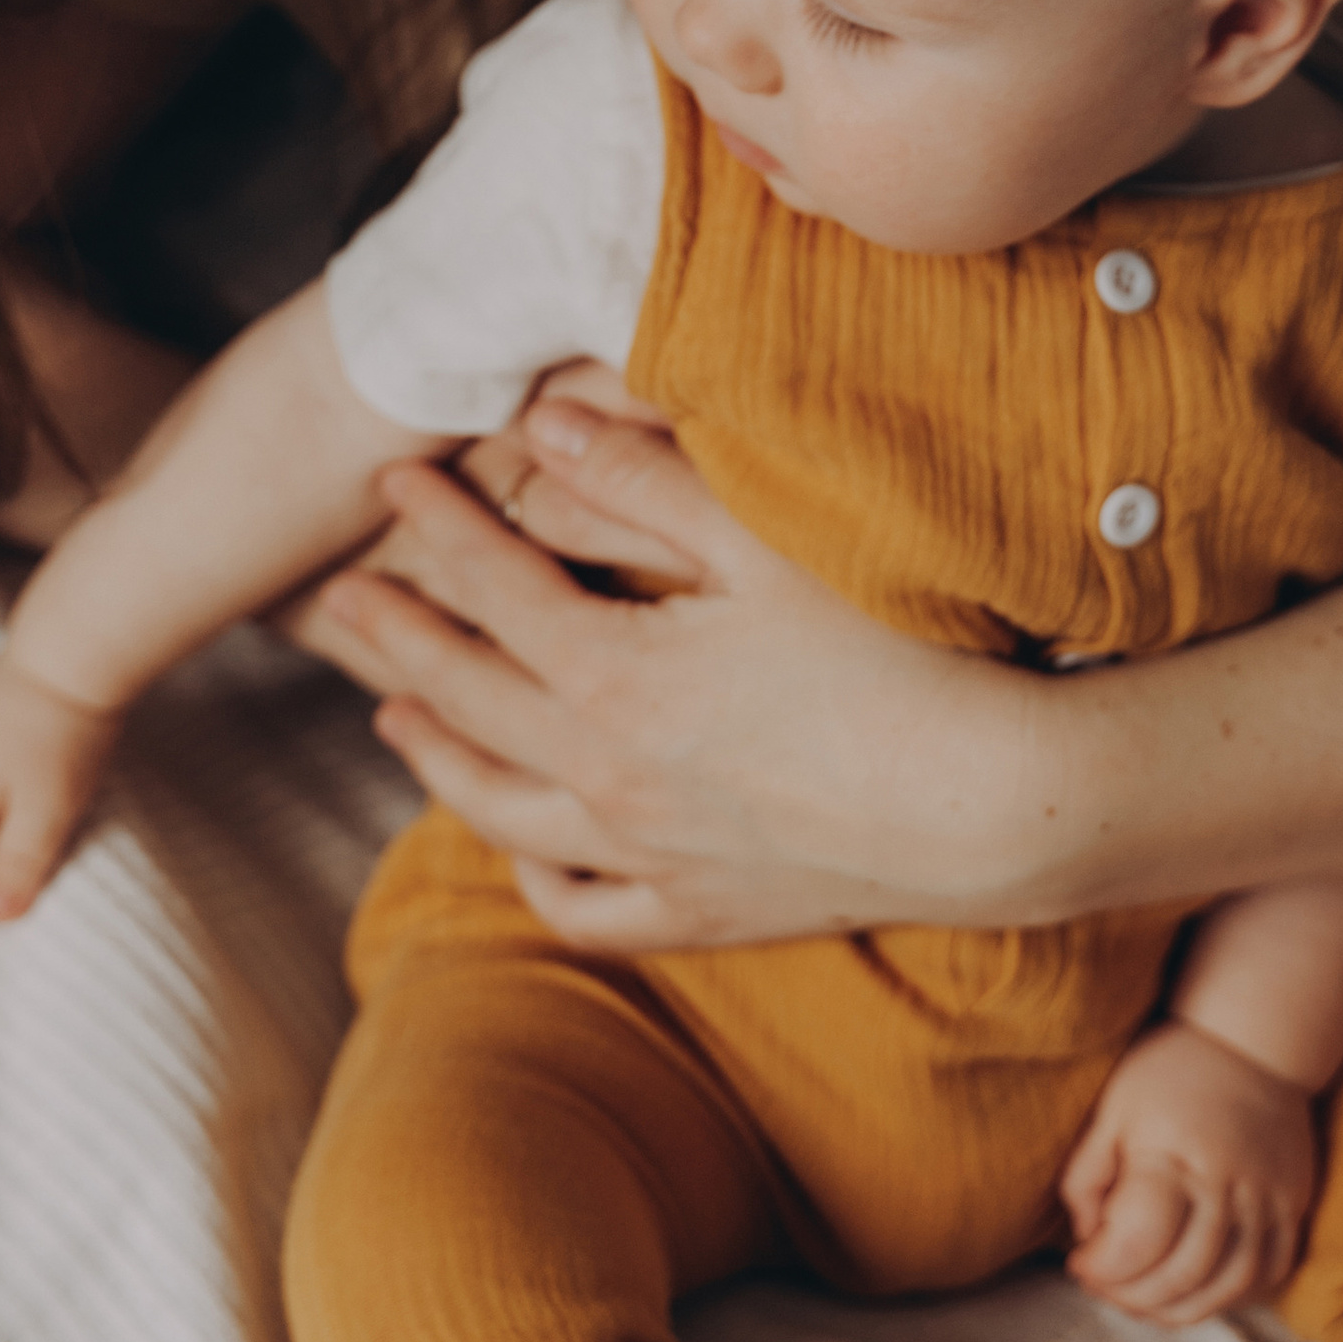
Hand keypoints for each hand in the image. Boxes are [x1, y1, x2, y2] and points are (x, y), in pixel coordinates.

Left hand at [305, 382, 1044, 952]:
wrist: (997, 806)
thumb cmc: (898, 654)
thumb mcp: (767, 541)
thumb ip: (644, 481)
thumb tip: (542, 428)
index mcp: (612, 677)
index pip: (489, 584)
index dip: (435, 524)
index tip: (393, 476)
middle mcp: (607, 778)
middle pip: (465, 698)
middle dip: (396, 635)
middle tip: (345, 594)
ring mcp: (652, 856)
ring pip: (500, 812)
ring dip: (435, 756)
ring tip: (394, 715)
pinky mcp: (707, 912)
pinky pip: (585, 910)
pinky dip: (535, 877)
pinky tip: (519, 848)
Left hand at [1059, 1021, 1315, 1326]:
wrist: (1253, 1038)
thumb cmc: (1169, 1070)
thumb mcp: (1112, 1109)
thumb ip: (1088, 1175)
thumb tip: (1087, 1239)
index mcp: (1172, 1156)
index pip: (1139, 1242)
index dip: (1103, 1268)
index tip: (1080, 1264)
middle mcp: (1226, 1185)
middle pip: (1183, 1274)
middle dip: (1134, 1297)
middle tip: (1105, 1289)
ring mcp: (1266, 1199)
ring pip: (1230, 1285)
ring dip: (1182, 1310)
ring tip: (1145, 1302)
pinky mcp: (1293, 1204)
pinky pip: (1270, 1271)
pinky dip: (1233, 1296)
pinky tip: (1199, 1292)